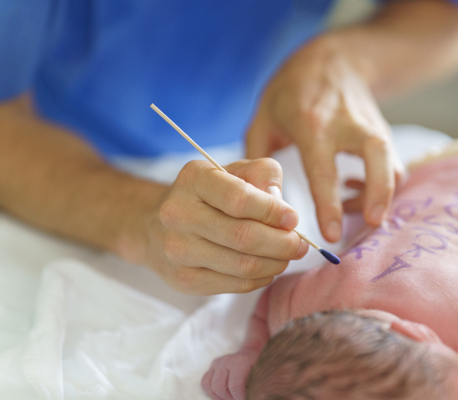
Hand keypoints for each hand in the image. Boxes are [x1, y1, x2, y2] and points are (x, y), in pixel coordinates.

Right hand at [125, 158, 307, 294]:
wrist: (158, 225)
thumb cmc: (209, 195)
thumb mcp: (235, 171)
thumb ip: (263, 175)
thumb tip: (282, 208)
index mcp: (194, 178)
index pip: (239, 199)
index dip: (273, 212)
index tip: (293, 218)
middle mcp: (178, 213)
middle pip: (244, 237)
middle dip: (282, 243)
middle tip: (299, 244)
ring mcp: (178, 249)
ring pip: (243, 266)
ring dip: (276, 263)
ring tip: (286, 256)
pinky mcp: (184, 279)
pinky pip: (235, 285)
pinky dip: (260, 278)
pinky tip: (266, 267)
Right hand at [201, 350, 259, 399]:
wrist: (251, 353)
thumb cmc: (258, 367)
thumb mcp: (261, 374)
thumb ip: (256, 387)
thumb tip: (254, 397)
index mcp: (240, 362)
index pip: (234, 386)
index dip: (240, 398)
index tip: (246, 399)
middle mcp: (226, 360)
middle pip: (219, 387)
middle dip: (229, 398)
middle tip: (238, 399)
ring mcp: (217, 363)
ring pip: (209, 386)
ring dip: (219, 397)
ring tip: (231, 397)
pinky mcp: (212, 366)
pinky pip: (205, 382)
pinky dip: (212, 392)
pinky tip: (222, 395)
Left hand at [246, 36, 403, 241]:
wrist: (332, 60)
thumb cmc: (292, 91)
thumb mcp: (263, 116)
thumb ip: (257, 159)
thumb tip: (260, 200)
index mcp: (312, 125)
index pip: (324, 170)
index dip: (328, 205)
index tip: (331, 235)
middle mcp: (347, 126)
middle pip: (377, 159)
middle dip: (379, 195)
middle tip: (371, 224)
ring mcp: (370, 128)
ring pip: (391, 164)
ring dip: (382, 195)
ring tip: (359, 214)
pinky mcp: (383, 134)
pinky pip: (392, 165)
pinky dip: (383, 185)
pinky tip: (358, 190)